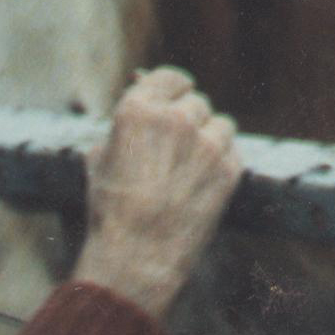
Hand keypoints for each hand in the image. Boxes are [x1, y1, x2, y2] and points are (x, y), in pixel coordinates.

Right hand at [70, 67, 242, 326]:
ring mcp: (207, 143)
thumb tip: (137, 99)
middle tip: (177, 148)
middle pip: (197, 102)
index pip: (171, 78)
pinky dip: (222, 163)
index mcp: (138, 108)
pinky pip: (233, 152)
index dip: (173, 90)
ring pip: (221, 124)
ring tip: (191, 168)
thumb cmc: (111, 209)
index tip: (175, 102)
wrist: (137, 256)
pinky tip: (203, 185)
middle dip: (189, 120)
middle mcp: (176, 118)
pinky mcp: (230, 169)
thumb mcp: (100, 158)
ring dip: (210, 138)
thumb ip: (123, 125)